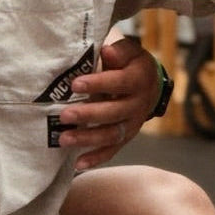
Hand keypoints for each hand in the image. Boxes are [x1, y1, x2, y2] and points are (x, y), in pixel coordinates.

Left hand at [53, 35, 158, 171]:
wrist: (150, 83)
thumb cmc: (130, 63)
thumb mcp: (129, 51)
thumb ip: (118, 51)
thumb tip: (107, 52)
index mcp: (139, 79)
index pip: (119, 82)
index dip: (98, 84)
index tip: (75, 84)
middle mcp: (138, 104)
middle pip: (114, 112)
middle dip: (88, 114)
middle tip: (64, 115)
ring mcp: (133, 123)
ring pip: (111, 134)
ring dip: (87, 138)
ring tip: (64, 139)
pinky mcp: (126, 137)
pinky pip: (112, 150)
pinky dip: (96, 158)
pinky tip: (78, 163)